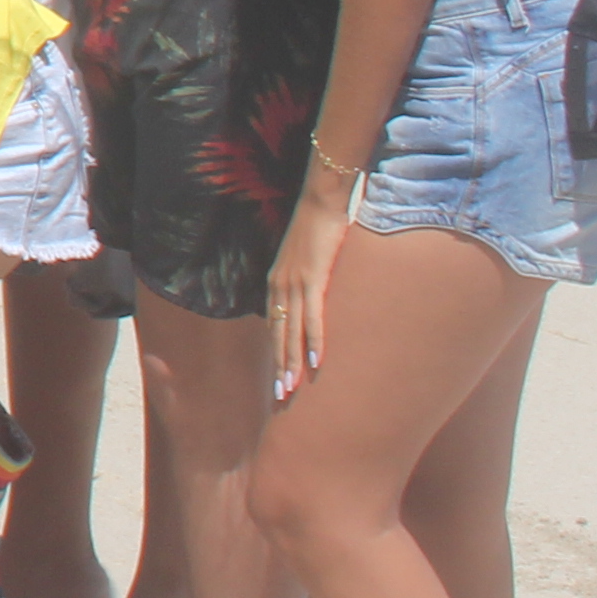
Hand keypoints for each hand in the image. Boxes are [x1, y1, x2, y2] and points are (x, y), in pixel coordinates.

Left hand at [270, 175, 352, 402]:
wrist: (322, 200)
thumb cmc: (320, 230)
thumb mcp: (309, 261)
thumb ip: (310, 282)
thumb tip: (317, 301)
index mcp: (277, 284)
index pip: (275, 328)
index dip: (276, 355)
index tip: (278, 380)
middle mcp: (279, 286)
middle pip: (278, 335)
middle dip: (279, 367)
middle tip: (281, 397)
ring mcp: (294, 283)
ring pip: (291, 331)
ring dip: (293, 362)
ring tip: (293, 388)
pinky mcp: (312, 277)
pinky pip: (313, 316)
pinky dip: (314, 340)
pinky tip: (317, 361)